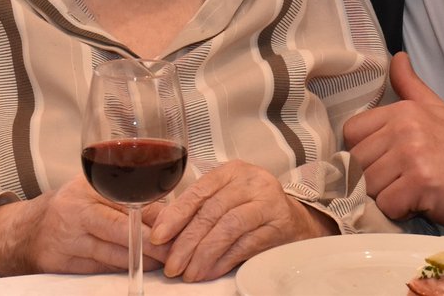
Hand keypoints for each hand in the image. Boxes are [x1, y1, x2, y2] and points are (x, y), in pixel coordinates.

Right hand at [0, 175, 170, 275]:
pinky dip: (120, 270)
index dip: (153, 220)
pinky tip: (136, 269)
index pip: (126, 205)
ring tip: (163, 263)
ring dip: (139, 261)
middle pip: (120, 231)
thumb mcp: (97, 190)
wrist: (27, 229)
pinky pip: (98, 269)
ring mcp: (66, 241)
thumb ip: (129, 199)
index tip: (175, 230)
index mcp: (87, 188)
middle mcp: (75, 213)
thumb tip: (167, 214)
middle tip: (174, 252)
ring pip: (111, 255)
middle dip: (150, 245)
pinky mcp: (61, 265)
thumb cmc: (71, 204)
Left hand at [149, 160, 336, 280]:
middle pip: (212, 211)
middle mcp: (251, 181)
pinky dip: (224, 261)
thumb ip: (189, 208)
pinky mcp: (279, 225)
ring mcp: (268, 202)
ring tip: (189, 273)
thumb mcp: (220, 199)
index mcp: (232, 170)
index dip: (176, 214)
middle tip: (172, 265)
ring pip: (229, 227)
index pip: (199, 190)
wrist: (294, 220)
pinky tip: (209, 272)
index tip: (157, 236)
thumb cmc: (249, 208)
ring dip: (204, 254)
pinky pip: (246, 244)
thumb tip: (149, 219)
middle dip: (187, 241)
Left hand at [343, 52, 443, 230]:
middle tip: (402, 179)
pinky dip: (399, 212)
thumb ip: (410, 84)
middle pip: (356, 161)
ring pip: (368, 185)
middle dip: (374, 178)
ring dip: (387, 196)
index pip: (351, 132)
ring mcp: (413, 154)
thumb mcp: (437, 108)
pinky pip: (387, 205)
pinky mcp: (421, 182)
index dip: (363, 151)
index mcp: (403, 110)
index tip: (385, 160)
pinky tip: (419, 203)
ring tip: (412, 190)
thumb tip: (397, 57)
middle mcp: (405, 128)